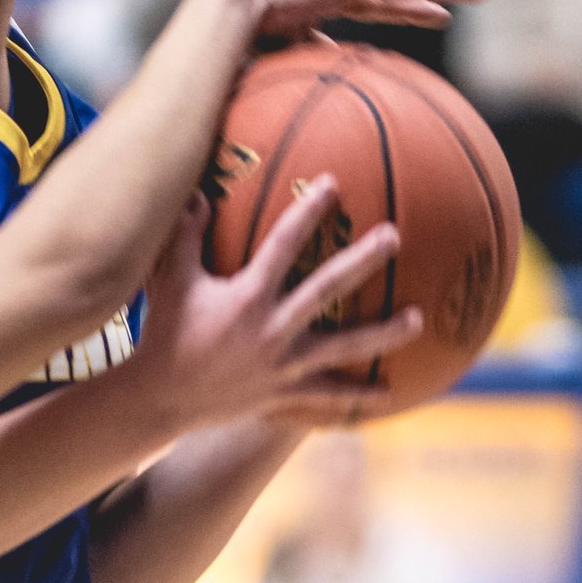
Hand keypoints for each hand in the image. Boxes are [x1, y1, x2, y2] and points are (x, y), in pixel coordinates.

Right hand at [130, 180, 419, 427]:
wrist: (161, 399)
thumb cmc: (166, 332)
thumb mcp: (171, 280)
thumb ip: (186, 234)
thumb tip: (198, 190)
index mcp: (247, 297)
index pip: (282, 245)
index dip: (307, 212)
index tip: (333, 183)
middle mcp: (271, 330)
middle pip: (327, 289)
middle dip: (361, 260)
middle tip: (394, 235)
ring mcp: (282, 365)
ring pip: (342, 348)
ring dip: (383, 334)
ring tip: (419, 319)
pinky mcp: (283, 394)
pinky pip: (327, 396)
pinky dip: (358, 395)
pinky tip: (389, 392)